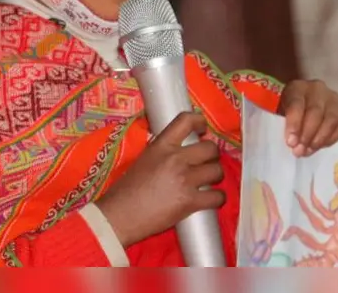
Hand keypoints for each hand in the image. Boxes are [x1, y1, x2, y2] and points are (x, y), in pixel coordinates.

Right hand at [96, 112, 225, 246]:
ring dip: (215, 176)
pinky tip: (211, 199)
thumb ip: (161, 152)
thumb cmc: (124, 191)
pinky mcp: (189, 202)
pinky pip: (217, 196)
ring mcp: (184, 180)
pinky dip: (218, 198)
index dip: (200, 121)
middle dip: (212, 155)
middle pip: (210, 148)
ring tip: (208, 181)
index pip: (186, 121)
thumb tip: (177, 150)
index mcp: (161, 146)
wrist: (118, 217)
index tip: (203, 128)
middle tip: (206, 162)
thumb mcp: (142, 160)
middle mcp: (175, 159)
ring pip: (217, 170)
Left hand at [277, 80, 337, 156]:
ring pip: (332, 119)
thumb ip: (285, 126)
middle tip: (301, 150)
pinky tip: (322, 145)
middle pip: (316, 111)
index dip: (294, 124)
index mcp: (297, 88)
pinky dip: (333, 138)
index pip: (296, 104)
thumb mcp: (281, 115)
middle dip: (308, 134)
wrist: (305, 106)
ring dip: (321, 139)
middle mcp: (317, 89)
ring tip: (310, 150)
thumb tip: (294, 144)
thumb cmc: (291, 112)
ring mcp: (334, 97)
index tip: (291, 142)